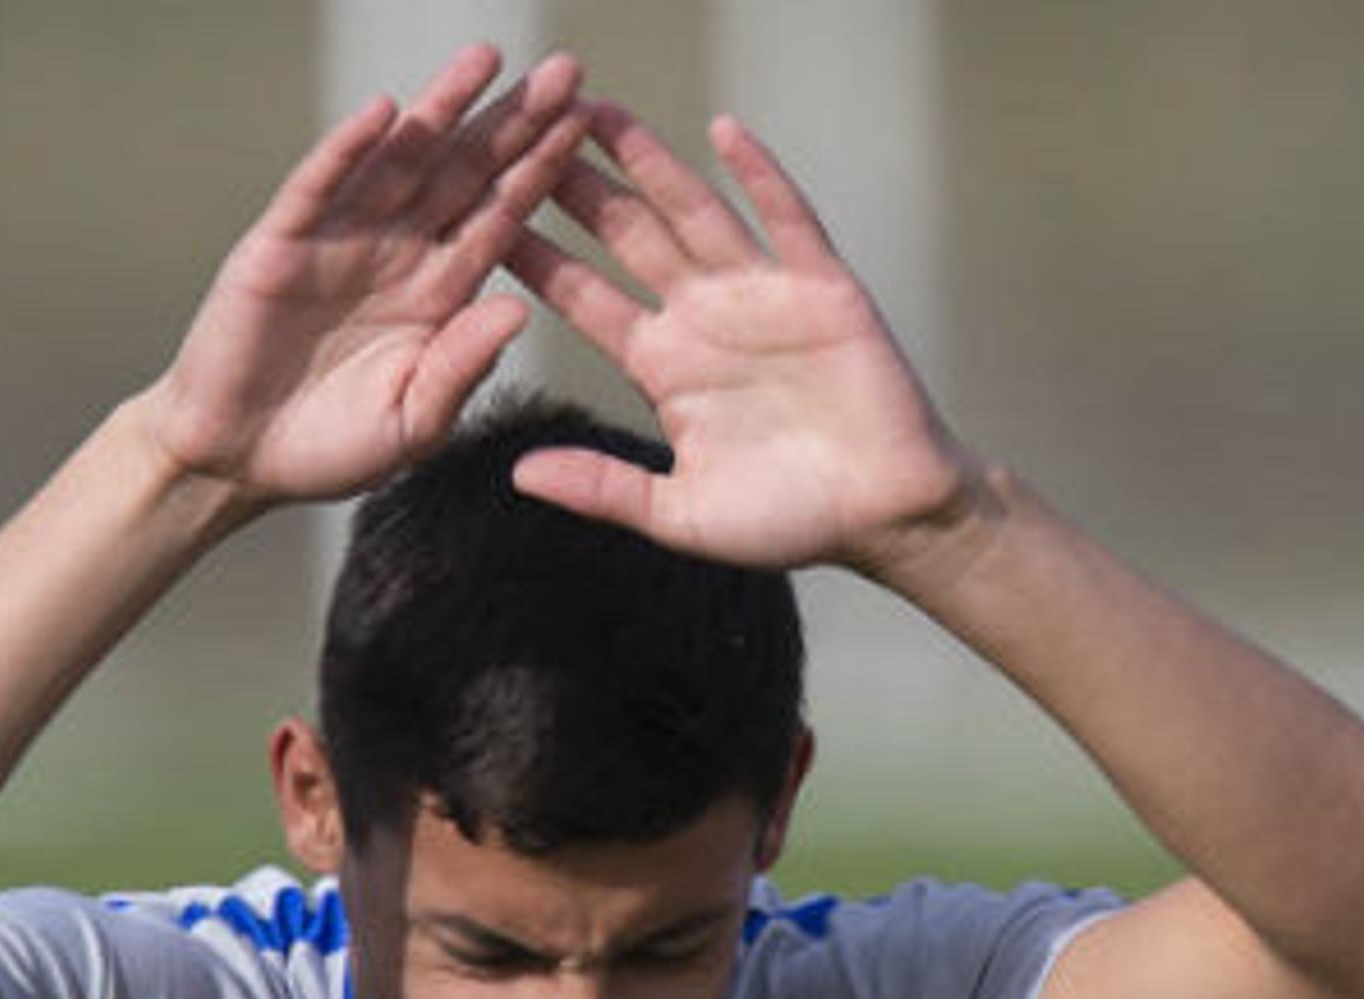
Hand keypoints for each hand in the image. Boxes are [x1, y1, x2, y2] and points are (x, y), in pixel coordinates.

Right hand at [143, 47, 587, 505]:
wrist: (239, 461)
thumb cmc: (332, 448)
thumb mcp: (413, 424)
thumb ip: (461, 368)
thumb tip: (517, 310)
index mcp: (439, 293)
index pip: (500, 217)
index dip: (540, 169)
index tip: (585, 122)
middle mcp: (397, 252)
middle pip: (463, 173)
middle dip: (511, 122)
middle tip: (564, 69)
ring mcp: (339, 240)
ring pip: (399, 161)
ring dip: (441, 110)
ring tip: (486, 59)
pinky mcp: (280, 244)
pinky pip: (319, 188)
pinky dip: (347, 149)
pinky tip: (384, 112)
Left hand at [505, 103, 986, 575]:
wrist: (885, 514)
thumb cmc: (788, 519)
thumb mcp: (681, 515)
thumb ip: (605, 490)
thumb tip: (519, 473)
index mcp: (662, 365)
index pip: (583, 298)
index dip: (534, 258)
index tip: (479, 219)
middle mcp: (702, 316)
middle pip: (627, 237)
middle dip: (578, 188)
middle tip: (523, 135)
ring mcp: (760, 294)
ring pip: (693, 213)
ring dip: (650, 163)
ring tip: (600, 113)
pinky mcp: (820, 286)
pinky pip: (786, 221)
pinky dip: (760, 177)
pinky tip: (725, 133)